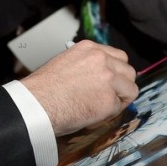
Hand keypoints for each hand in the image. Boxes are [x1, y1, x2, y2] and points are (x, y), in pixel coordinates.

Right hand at [20, 40, 137, 136]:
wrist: (36, 104)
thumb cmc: (42, 89)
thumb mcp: (64, 64)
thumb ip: (85, 66)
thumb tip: (95, 78)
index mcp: (89, 48)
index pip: (117, 56)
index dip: (115, 72)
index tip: (110, 82)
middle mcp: (101, 59)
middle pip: (128, 71)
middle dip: (122, 85)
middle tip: (110, 96)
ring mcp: (108, 79)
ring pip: (130, 89)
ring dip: (119, 99)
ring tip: (102, 108)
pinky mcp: (109, 100)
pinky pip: (118, 107)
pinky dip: (109, 114)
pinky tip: (92, 116)